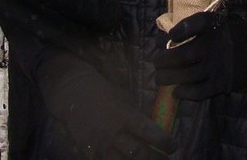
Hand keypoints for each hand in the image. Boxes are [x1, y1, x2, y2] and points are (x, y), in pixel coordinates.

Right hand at [36, 51, 174, 157]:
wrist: (74, 94)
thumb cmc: (103, 94)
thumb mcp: (123, 100)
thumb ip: (136, 117)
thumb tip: (155, 131)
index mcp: (123, 114)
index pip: (147, 131)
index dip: (163, 141)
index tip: (172, 145)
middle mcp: (112, 131)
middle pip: (137, 152)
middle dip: (154, 158)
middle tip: (164, 158)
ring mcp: (99, 145)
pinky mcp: (89, 153)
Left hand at [152, 11, 246, 100]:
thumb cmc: (229, 34)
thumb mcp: (217, 20)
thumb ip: (195, 25)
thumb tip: (166, 36)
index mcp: (214, 26)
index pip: (195, 23)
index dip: (178, 30)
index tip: (170, 36)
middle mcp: (215, 46)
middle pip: (182, 56)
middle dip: (163, 60)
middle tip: (156, 62)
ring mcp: (217, 67)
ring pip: (187, 75)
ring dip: (168, 78)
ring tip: (159, 78)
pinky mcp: (221, 83)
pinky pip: (198, 92)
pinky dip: (184, 93)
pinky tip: (176, 92)